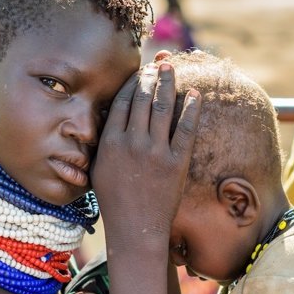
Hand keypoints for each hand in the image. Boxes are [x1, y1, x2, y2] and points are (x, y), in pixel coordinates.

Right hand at [92, 62, 200, 249]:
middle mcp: (132, 142)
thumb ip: (103, 143)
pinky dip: (191, 108)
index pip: (123, 101)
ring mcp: (155, 152)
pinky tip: (195, 94)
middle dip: (152, 76)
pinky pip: (185, 128)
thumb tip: (109, 118)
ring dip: (169, 83)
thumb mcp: (98, 169)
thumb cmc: (114, 201)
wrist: (135, 229)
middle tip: (160, 64)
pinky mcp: (176, 162)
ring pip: (162, 107)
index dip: (134, 82)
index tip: (141, 72)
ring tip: (173, 68)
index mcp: (110, 142)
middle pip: (142, 97)